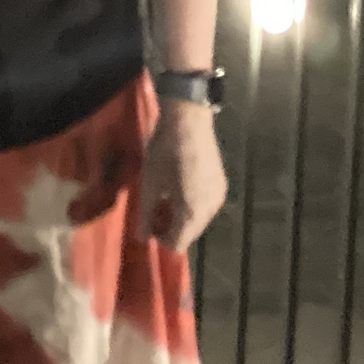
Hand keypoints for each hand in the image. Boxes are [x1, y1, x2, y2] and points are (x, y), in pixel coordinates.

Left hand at [138, 101, 225, 252]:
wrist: (188, 120)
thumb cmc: (164, 152)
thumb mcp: (148, 184)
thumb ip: (145, 215)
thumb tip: (141, 238)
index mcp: (192, 212)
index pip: (177, 243)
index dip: (159, 237)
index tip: (147, 220)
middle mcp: (211, 210)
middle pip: (189, 233)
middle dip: (169, 225)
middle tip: (153, 206)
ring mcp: (219, 197)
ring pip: (198, 220)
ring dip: (180, 215)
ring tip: (164, 194)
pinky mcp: (222, 185)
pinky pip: (205, 205)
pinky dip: (192, 204)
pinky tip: (179, 185)